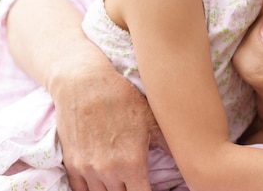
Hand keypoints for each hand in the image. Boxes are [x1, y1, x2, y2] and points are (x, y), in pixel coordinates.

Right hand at [51, 61, 158, 190]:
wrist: (84, 82)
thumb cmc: (121, 97)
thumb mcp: (151, 118)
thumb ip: (169, 143)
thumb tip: (190, 156)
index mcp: (132, 163)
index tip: (152, 189)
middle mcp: (109, 171)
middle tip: (138, 182)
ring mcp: (88, 169)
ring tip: (123, 182)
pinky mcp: (72, 163)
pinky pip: (80, 190)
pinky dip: (92, 190)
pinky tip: (103, 184)